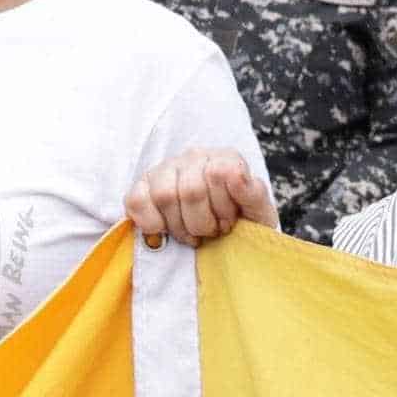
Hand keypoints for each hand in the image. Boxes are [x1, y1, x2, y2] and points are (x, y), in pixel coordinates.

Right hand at [126, 148, 276, 246]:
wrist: (223, 239)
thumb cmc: (242, 225)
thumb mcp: (259, 215)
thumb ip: (253, 193)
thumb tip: (235, 172)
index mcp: (225, 158)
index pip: (217, 175)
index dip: (222, 209)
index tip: (228, 224)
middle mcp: (194, 157)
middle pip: (190, 191)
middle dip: (202, 223)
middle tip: (211, 233)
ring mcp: (166, 169)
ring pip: (164, 195)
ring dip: (179, 226)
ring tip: (192, 235)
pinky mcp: (143, 186)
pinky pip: (136, 200)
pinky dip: (150, 222)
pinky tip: (164, 231)